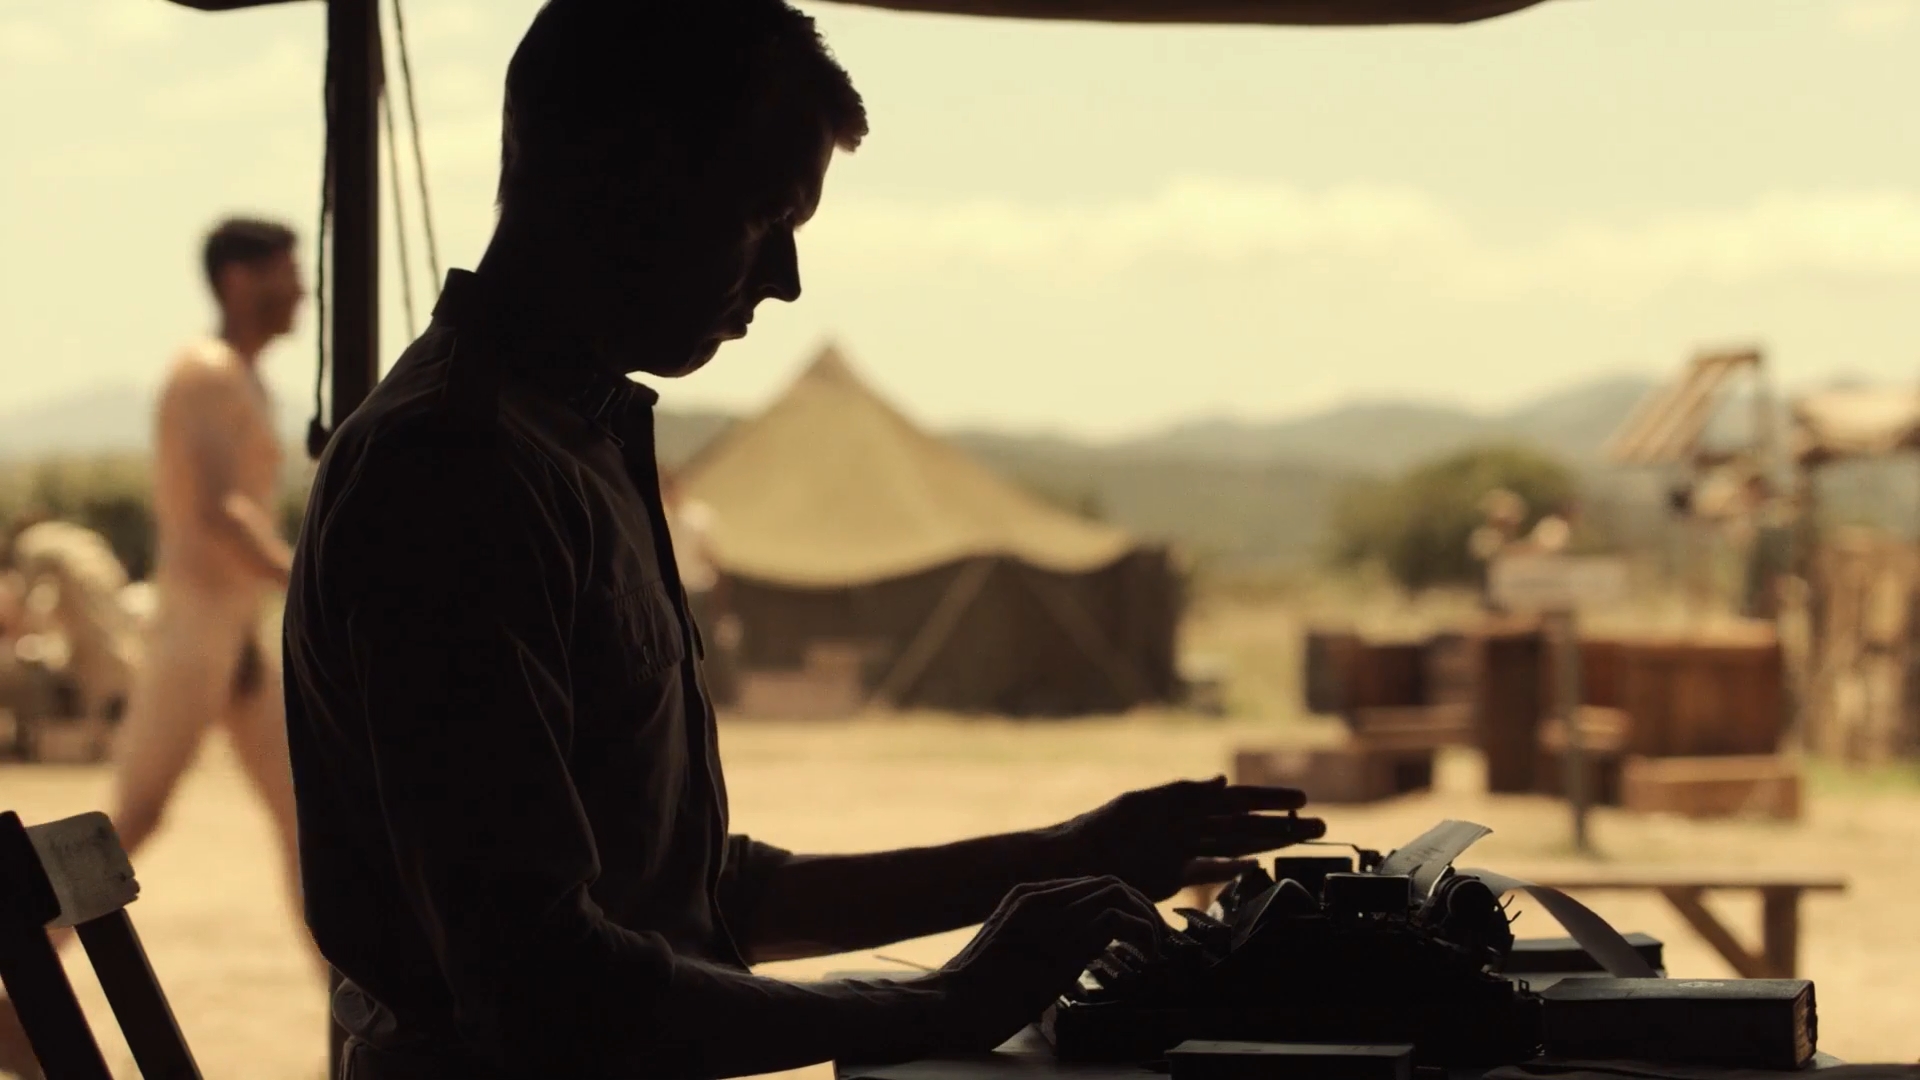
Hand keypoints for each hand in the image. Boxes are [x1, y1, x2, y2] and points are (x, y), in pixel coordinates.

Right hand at [930, 877, 1164, 1053]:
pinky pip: (1118, 916)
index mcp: (1026, 898)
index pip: (1088, 887)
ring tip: (1156, 947)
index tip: (1138, 933)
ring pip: (1117, 890)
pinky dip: (1142, 932)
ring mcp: (1051, 912)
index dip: (1120, 905)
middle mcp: (1039, 896)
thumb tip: (1078, 955)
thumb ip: (1042, 947)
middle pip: (1107, 882)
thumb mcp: (1015, 961)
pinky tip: (1146, 955)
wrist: (952, 1005)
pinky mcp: (1063, 935)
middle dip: (1141, 906)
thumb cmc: (977, 996)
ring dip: (1146, 917)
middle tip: (1158, 938)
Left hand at [1046, 776, 1326, 900]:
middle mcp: (1188, 826)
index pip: (1237, 800)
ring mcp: (1182, 851)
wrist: (1072, 863)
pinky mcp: (1170, 876)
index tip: (1301, 799)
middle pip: (1244, 825)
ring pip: (1234, 847)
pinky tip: (1251, 866)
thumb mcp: (1143, 805)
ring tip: (1299, 840)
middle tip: (1319, 825)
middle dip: (1281, 825)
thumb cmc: (1103, 829)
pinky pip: (1208, 871)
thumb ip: (1184, 795)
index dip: (1269, 801)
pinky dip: (1230, 870)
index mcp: (1185, 803)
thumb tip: (1224, 782)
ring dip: (1266, 845)